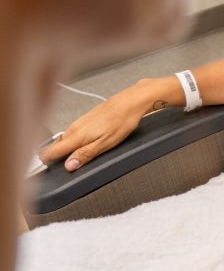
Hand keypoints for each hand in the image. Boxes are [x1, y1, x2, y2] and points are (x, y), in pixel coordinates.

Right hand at [39, 81, 160, 170]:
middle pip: (56, 145)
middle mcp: (75, 128)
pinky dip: (70, 140)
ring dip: (61, 148)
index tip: (46, 169)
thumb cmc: (122, 121)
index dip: (47, 161)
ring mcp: (80, 122)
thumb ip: (85, 154)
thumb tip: (69, 165)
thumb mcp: (105, 143)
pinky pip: (72, 132)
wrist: (131, 102)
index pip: (52, 150)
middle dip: (52, 155)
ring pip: (64, 138)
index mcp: (77, 136)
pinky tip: (77, 144)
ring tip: (63, 157)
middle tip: (53, 166)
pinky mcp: (86, 118)